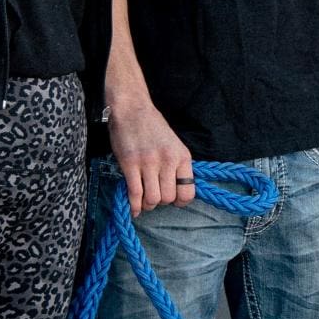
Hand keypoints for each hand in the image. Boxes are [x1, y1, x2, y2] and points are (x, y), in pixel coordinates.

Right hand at [106, 86, 194, 214]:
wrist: (132, 109)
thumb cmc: (153, 126)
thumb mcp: (174, 144)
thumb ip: (177, 166)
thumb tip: (176, 191)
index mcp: (182, 157)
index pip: (188, 192)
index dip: (180, 201)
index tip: (173, 200)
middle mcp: (168, 161)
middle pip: (168, 198)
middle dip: (161, 202)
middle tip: (154, 196)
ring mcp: (149, 163)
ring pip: (152, 199)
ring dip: (148, 204)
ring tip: (144, 200)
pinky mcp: (130, 164)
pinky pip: (135, 193)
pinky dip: (134, 206)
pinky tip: (134, 209)